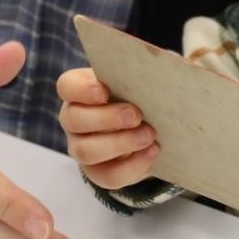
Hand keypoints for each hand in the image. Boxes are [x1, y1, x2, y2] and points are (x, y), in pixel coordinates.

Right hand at [56, 67, 157, 189]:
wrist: (149, 127)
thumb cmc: (141, 95)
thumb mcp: (143, 80)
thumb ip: (151, 70)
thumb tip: (171, 62)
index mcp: (80, 91)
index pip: (67, 87)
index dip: (82, 90)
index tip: (104, 91)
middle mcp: (74, 119)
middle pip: (74, 120)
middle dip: (106, 118)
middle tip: (136, 115)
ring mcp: (82, 147)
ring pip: (85, 151)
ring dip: (119, 144)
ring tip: (148, 135)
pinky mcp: (98, 172)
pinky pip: (108, 176)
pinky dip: (132, 166)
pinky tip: (153, 152)